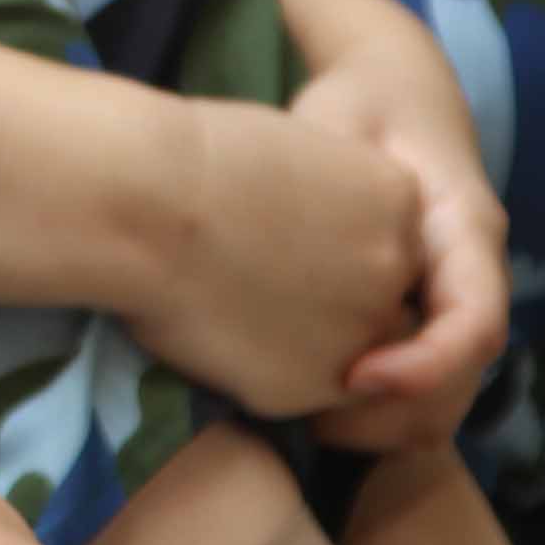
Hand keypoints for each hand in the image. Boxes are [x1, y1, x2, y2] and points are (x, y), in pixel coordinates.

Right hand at [115, 96, 428, 419]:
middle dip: (327, 298)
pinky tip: (219, 331)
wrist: (143, 202)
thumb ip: (336, 203)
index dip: (330, 247)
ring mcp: (360, 331)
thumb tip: (329, 242)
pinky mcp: (312, 385)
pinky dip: (264, 374)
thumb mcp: (299, 153)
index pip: (384, 244)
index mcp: (400, 200)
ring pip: (345, 354)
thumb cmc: (198, 159)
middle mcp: (396, 268)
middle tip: (253, 272)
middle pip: (376, 301)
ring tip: (231, 300)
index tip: (274, 232)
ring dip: (301, 342)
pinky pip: (300, 391)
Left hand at [284, 21, 506, 452]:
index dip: (424, 366)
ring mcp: (453, 308)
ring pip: (445, 402)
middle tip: (311, 422)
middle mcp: (474, 280)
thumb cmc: (362, 108)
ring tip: (307, 419)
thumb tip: (304, 238)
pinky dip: (376, 417)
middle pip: (465, 383)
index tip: (352, 377)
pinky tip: (312, 403)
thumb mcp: (346, 120)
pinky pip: (419, 395)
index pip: (476, 322)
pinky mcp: (425, 324)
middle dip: (395, 417)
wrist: (396, 99)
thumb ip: (334, 170)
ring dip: (384, 429)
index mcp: (467, 230)